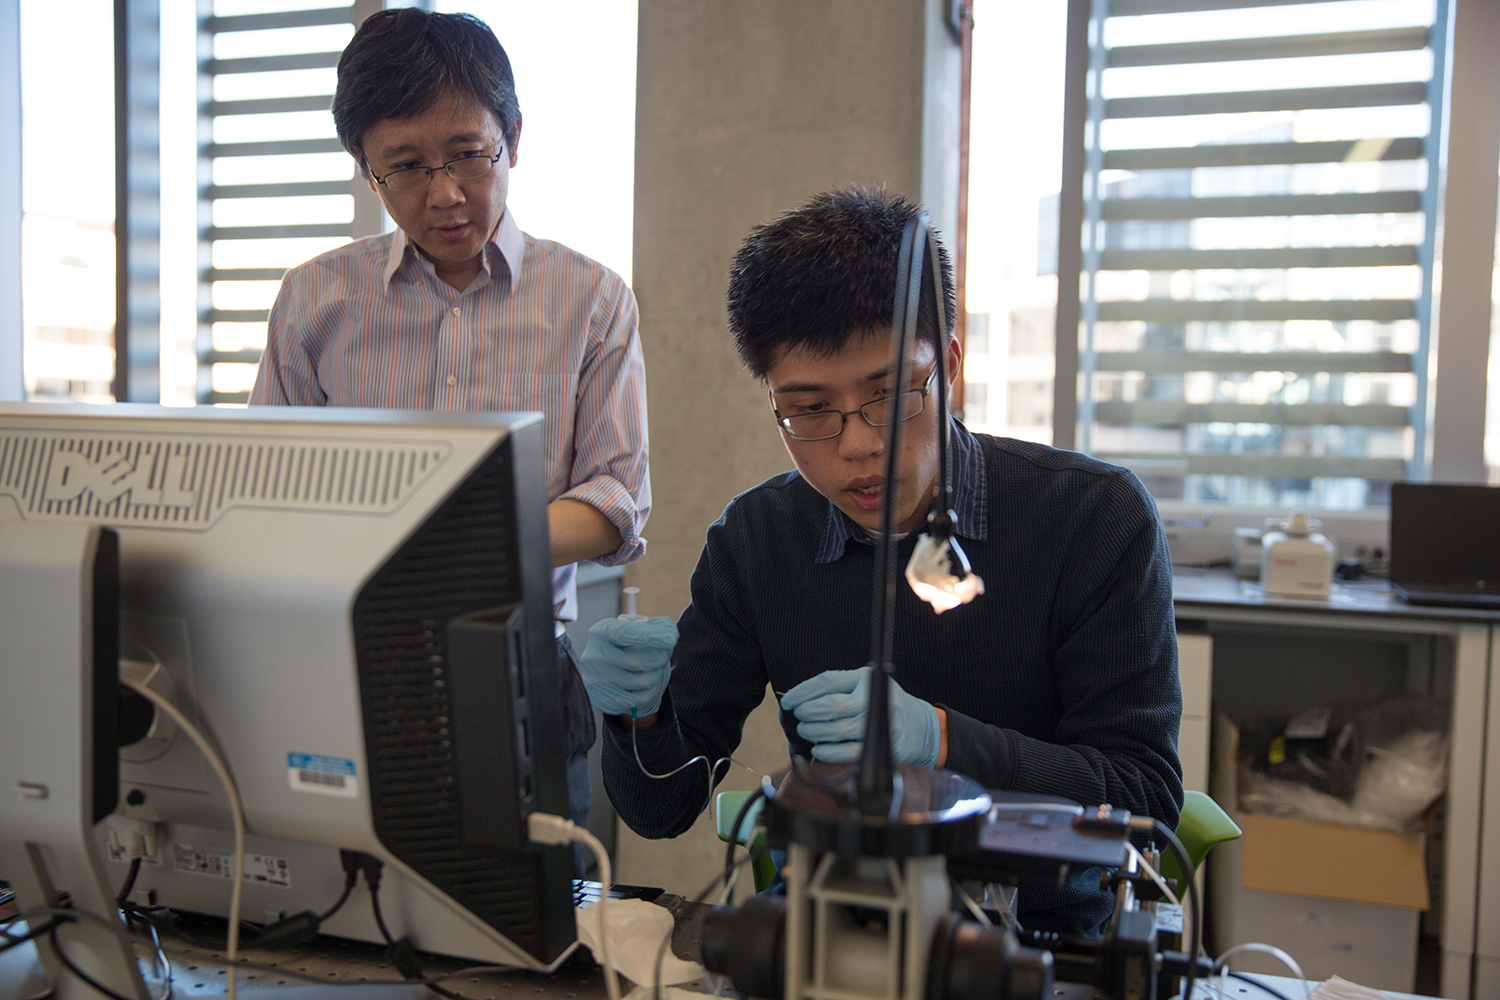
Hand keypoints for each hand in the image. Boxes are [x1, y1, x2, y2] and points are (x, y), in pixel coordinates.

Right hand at [578, 616, 677, 717]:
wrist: (617, 668)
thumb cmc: (635, 644)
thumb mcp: (646, 628)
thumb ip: (662, 626)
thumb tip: (670, 635)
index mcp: (601, 631)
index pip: (624, 633)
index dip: (650, 636)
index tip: (671, 639)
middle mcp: (593, 654)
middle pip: (635, 661)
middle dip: (658, 659)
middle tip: (664, 656)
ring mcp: (593, 679)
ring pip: (638, 682)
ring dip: (656, 676)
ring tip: (656, 669)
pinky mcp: (600, 699)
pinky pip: (635, 700)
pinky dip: (650, 692)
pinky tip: (649, 684)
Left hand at [779, 665, 939, 766]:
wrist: (922, 727)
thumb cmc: (885, 704)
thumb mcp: (868, 685)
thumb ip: (840, 689)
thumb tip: (801, 700)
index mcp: (866, 678)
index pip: (829, 681)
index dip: (804, 691)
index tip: (788, 700)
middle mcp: (874, 698)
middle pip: (833, 706)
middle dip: (808, 713)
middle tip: (798, 717)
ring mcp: (879, 723)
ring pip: (839, 730)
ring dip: (815, 732)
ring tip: (805, 732)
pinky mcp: (881, 746)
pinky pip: (848, 752)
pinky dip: (829, 752)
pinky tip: (818, 750)